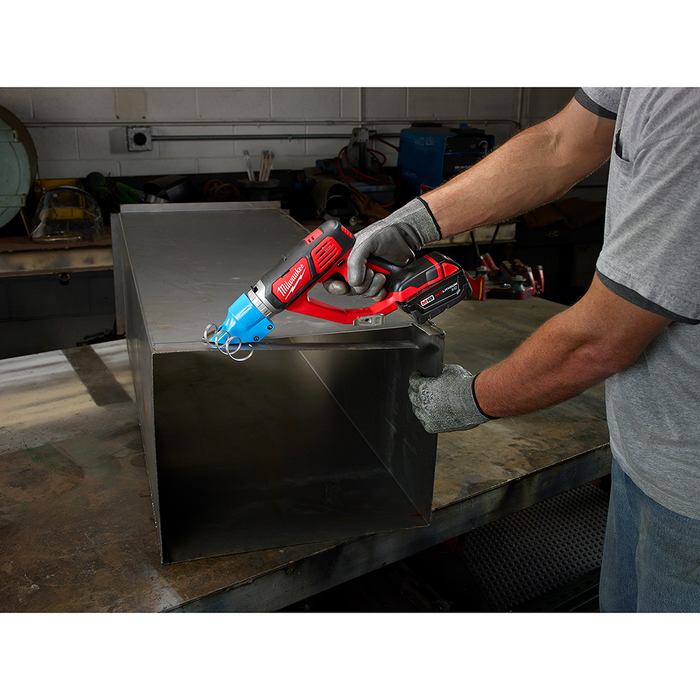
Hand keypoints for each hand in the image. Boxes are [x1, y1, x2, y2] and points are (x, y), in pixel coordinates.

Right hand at [323, 197, 441, 299]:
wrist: (406, 239)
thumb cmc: (386, 233)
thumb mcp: (366, 242)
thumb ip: (355, 260)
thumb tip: (353, 281)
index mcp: (344, 257)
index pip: (329, 276)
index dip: (333, 284)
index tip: (341, 286)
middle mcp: (353, 268)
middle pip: (346, 289)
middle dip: (357, 285)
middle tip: (368, 272)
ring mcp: (365, 277)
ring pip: (360, 293)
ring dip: (372, 286)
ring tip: (379, 273)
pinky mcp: (377, 284)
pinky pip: (373, 296)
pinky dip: (378, 292)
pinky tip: (383, 283)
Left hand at [408, 364, 492, 432]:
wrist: (476, 402)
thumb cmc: (464, 385)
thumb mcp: (450, 370)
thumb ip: (439, 370)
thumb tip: (437, 370)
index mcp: (423, 387)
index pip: (413, 381)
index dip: (415, 377)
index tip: (417, 375)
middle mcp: (422, 402)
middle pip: (412, 395)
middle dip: (414, 390)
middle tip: (417, 388)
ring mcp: (426, 416)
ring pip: (417, 410)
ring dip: (419, 405)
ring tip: (423, 402)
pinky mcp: (433, 427)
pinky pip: (425, 422)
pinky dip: (427, 417)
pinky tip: (430, 413)